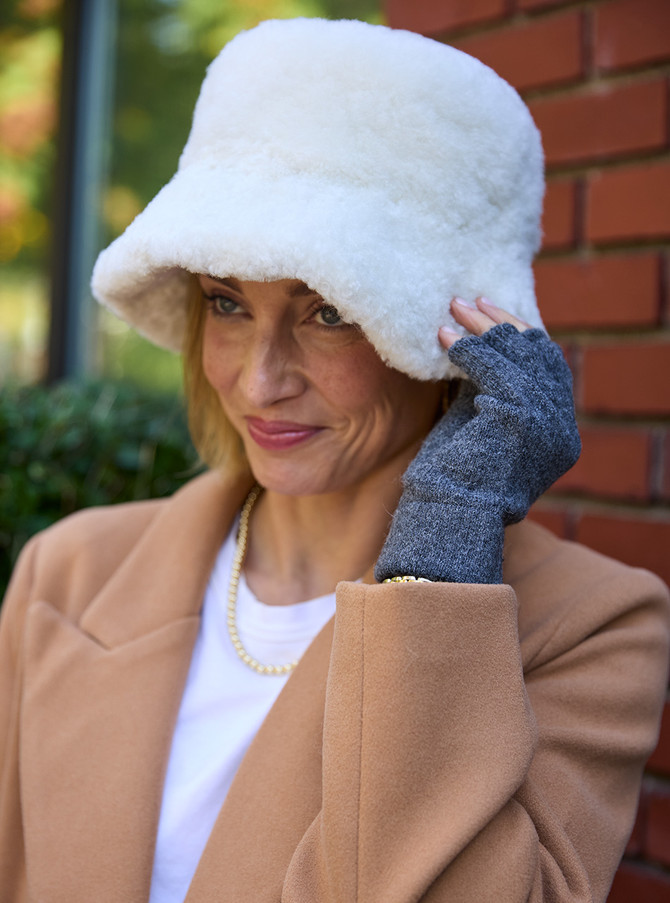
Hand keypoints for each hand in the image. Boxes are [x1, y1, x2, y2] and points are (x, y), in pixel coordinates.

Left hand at [375, 297, 580, 583]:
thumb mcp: (480, 425)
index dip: (520, 336)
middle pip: (541, 356)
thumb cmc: (454, 479)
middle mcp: (562, 429)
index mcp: (559, 436)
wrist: (447, 515)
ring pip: (519, 357)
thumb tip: (476, 344)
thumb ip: (489, 390)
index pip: (550, 369)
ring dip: (481, 329)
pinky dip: (470, 350)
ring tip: (451, 311)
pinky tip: (446, 339)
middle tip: (469, 302)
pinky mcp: (521, 417)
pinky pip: (496, 368)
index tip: (489, 313)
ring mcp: (547, 423)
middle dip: (503, 324)